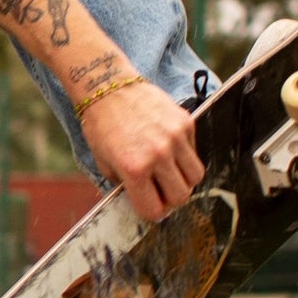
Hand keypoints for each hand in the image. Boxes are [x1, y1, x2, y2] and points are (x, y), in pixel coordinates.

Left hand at [81, 82, 203, 223]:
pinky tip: (169, 148)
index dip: (152, 211)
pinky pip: (194, 152)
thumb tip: (144, 200)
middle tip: (160, 189)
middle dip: (170, 198)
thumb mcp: (104, 162)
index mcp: (134, 169)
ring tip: (168, 171)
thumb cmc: (102, 125)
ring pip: (195, 177)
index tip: (150, 204)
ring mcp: (175, 138)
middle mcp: (158, 155)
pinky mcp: (186, 122)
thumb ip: (124, 185)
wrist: (109, 87)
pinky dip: (185, 156)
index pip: (155, 210)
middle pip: (181, 197)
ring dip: (183, 179)